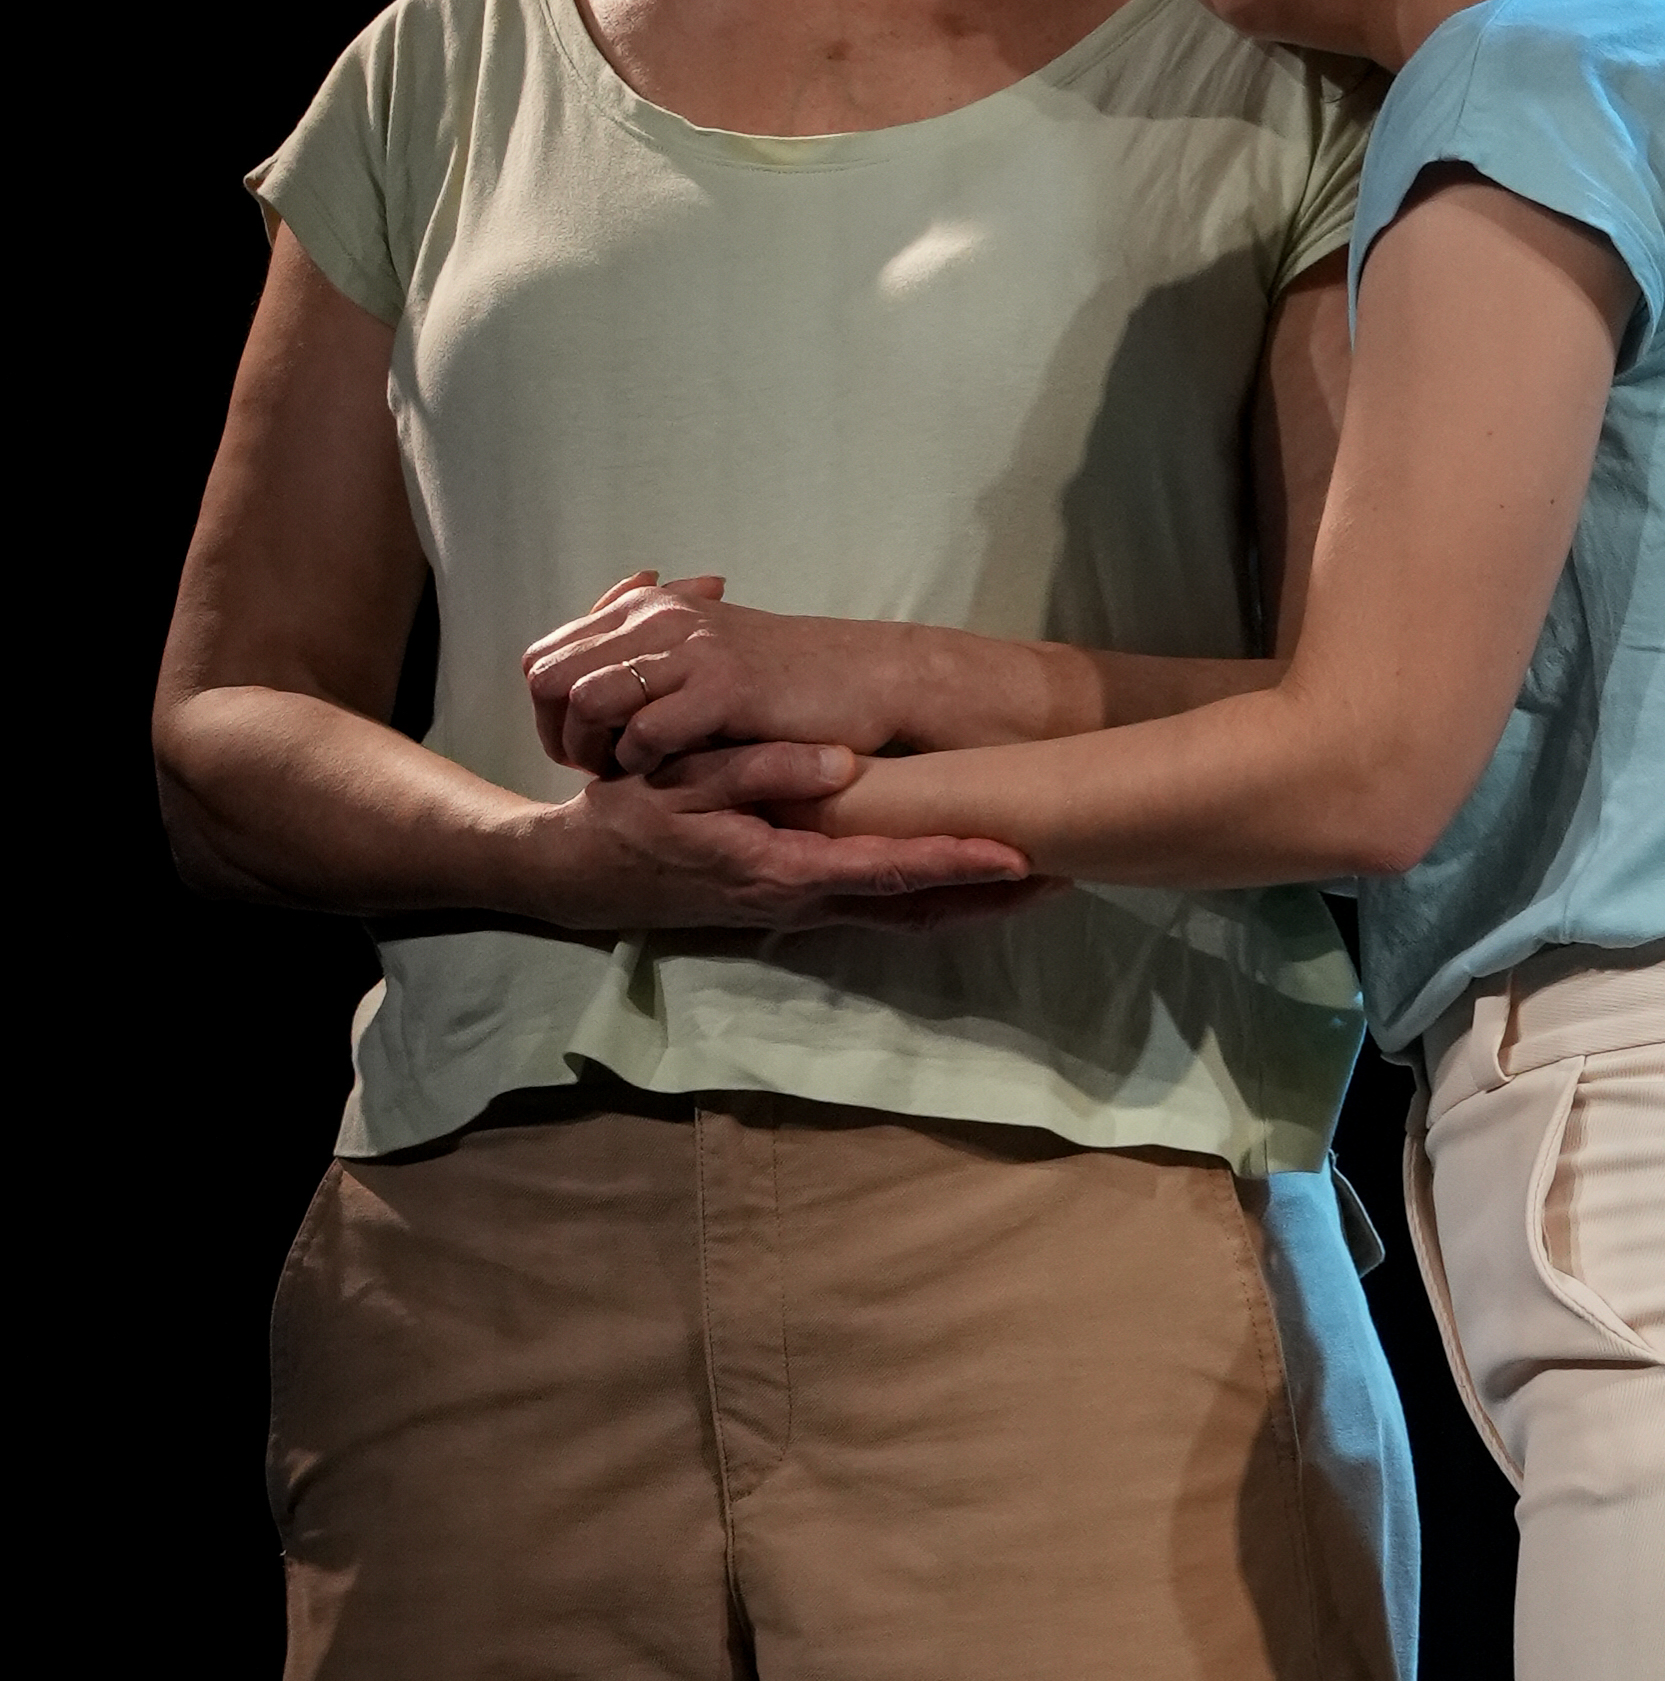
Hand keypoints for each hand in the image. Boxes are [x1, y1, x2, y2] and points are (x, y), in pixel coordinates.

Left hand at [524, 573, 914, 776]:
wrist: (867, 678)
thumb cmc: (784, 682)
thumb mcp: (703, 655)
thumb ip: (644, 660)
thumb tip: (579, 693)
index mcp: (646, 607)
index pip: (545, 657)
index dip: (548, 714)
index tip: (584, 749)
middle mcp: (658, 617)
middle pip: (548, 677)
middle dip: (557, 735)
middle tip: (597, 769)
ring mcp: (690, 649)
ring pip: (586, 700)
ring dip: (593, 750)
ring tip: (626, 773)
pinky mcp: (723, 686)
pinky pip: (645, 729)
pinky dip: (642, 761)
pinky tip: (667, 772)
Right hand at [650, 745, 1054, 925]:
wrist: (583, 879)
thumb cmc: (627, 823)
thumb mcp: (681, 786)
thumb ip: (760, 773)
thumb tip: (841, 764)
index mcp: (785, 867)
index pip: (889, 869)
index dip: (958, 863)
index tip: (1020, 857)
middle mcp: (807, 900)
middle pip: (918, 908)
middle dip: (991, 897)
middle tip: (1065, 872)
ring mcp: (805, 910)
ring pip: (907, 916)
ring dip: (971, 902)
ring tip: (1039, 876)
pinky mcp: (799, 905)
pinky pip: (882, 909)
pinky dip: (931, 897)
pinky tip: (966, 877)